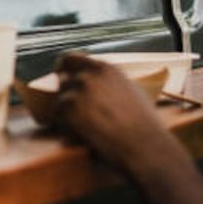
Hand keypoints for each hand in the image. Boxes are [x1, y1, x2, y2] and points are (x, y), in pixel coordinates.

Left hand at [53, 52, 170, 173]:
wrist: (142, 145)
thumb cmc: (143, 123)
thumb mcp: (131, 91)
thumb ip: (110, 82)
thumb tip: (100, 83)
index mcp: (103, 68)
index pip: (70, 58)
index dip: (64, 68)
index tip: (61, 75)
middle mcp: (87, 76)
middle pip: (62, 79)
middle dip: (65, 92)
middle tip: (72, 107)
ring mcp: (77, 92)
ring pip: (60, 100)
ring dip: (68, 113)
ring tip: (88, 127)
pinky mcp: (68, 111)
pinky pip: (59, 118)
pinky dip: (67, 127)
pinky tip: (85, 135)